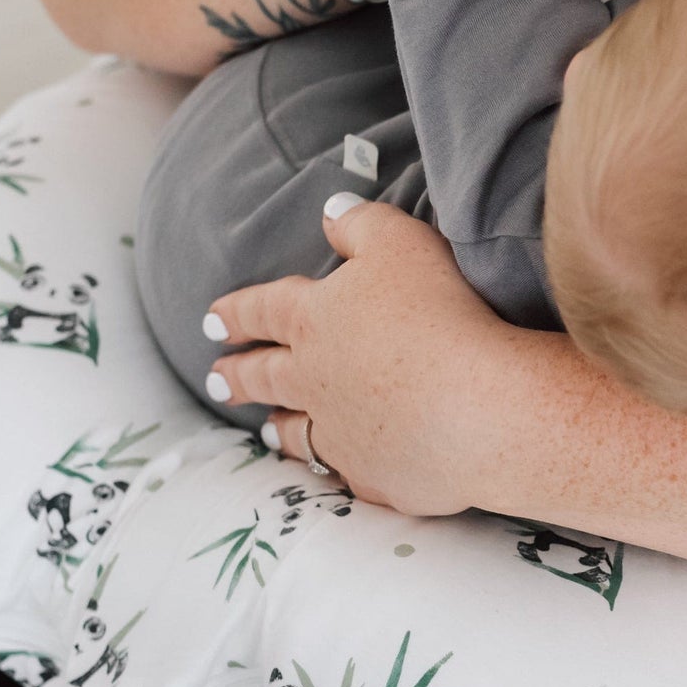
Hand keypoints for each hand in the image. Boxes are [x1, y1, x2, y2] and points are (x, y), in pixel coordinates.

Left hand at [203, 197, 516, 516]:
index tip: (210, 321)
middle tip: (216, 380)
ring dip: (278, 428)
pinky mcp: (376, 476)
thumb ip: (361, 222)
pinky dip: (336, 469)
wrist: (476, 406)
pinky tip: (337, 470)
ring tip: (265, 429)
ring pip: (296, 432)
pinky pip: (346, 474)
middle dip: (239, 375)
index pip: (264, 311)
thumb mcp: (400, 242)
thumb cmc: (438, 312)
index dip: (236, 312)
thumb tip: (330, 210)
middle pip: (267, 376)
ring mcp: (342, 435)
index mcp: (315, 321)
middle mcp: (315, 381)